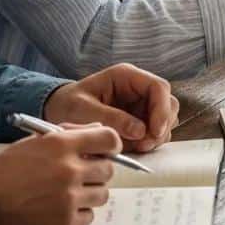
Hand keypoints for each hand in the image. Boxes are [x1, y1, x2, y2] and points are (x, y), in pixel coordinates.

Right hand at [0, 123, 119, 224]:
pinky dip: (79, 214)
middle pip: (108, 169)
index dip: (111, 145)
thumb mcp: (34, 142)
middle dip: (97, 171)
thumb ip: (68, 135)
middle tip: (82, 174)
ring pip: (101, 194)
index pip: (109, 139)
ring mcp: (68, 198)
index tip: (107, 150)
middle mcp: (69, 169)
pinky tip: (60, 209)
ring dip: (90, 193)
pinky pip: (88, 217)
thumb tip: (96, 131)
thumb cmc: (3, 170)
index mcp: (61, 144)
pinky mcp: (64, 223)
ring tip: (68, 193)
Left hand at [43, 63, 179, 152]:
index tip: (155, 131)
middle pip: (167, 103)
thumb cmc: (67, 105)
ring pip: (165, 118)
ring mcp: (140, 103)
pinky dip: (150, 140)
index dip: (162, 109)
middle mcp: (137, 88)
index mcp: (126, 76)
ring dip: (157, 135)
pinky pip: (155, 129)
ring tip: (138, 147)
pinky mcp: (139, 118)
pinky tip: (135, 147)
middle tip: (145, 145)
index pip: (158, 87)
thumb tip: (139, 131)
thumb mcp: (83, 110)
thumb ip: (111, 118)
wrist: (57, 111)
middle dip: (161, 125)